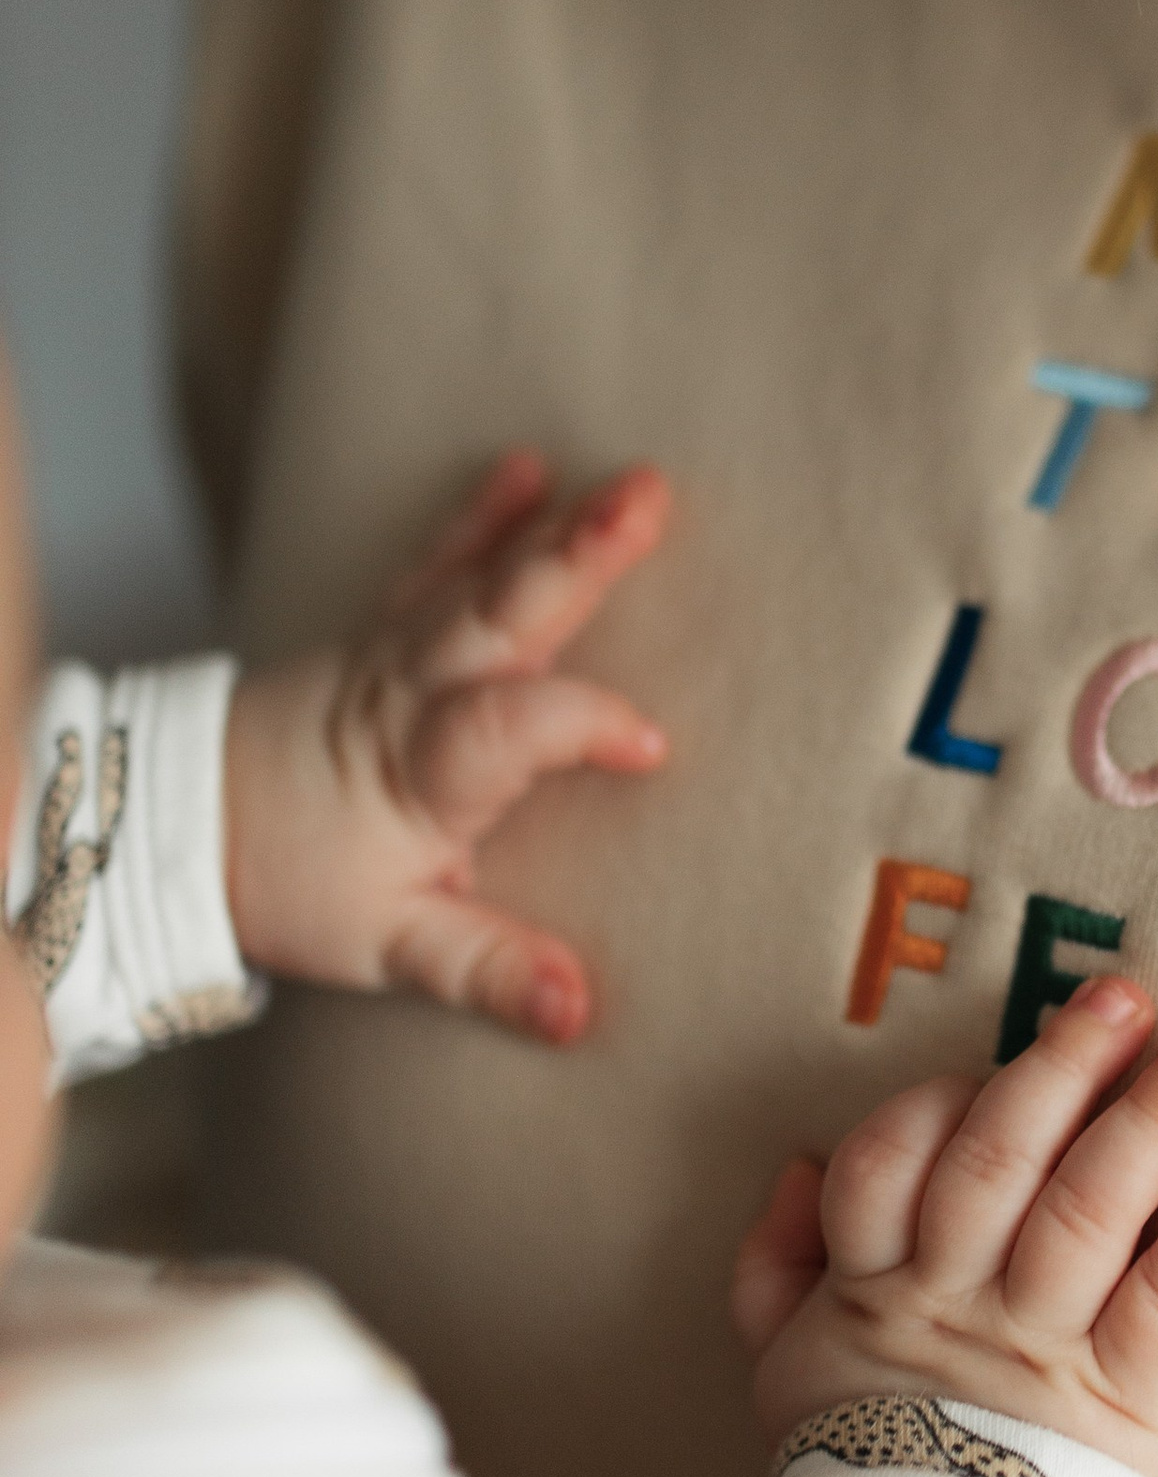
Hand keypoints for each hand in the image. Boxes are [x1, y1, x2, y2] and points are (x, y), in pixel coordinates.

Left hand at [222, 450, 670, 1043]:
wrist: (188, 822)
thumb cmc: (294, 883)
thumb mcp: (390, 947)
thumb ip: (487, 970)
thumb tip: (577, 1007)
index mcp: (423, 771)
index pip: (512, 729)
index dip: (583, 726)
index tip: (650, 745)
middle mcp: (412, 693)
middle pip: (498, 618)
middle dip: (572, 560)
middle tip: (644, 505)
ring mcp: (397, 651)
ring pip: (482, 580)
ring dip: (557, 528)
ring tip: (632, 485)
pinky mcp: (386, 628)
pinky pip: (440, 561)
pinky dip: (482, 515)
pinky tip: (530, 469)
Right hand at [731, 979, 1157, 1476]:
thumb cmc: (872, 1461)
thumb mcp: (787, 1369)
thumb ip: (778, 1264)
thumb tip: (801, 1163)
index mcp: (879, 1286)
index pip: (892, 1161)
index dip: (940, 1101)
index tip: (991, 1059)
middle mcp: (962, 1301)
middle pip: (1001, 1162)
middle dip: (1064, 1068)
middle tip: (1126, 998)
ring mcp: (1049, 1346)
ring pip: (1088, 1209)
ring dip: (1151, 1117)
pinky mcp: (1135, 1398)